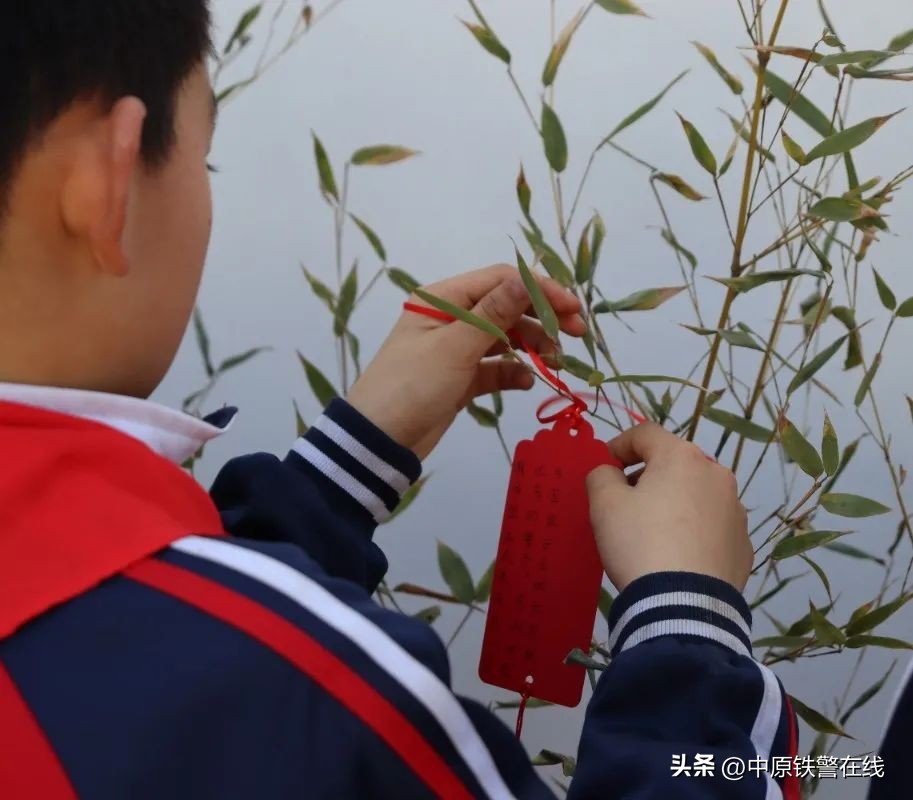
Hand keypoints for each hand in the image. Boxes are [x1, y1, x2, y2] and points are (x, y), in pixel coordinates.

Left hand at [346, 264, 584, 459]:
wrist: (380, 441)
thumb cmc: (412, 385)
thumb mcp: (455, 346)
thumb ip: (495, 312)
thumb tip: (529, 278)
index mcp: (443, 298)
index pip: (501, 280)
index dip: (540, 289)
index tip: (573, 308)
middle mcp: (451, 317)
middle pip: (508, 307)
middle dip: (543, 318)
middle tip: (576, 335)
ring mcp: (457, 349)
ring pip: (506, 338)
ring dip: (532, 346)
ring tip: (555, 363)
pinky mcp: (461, 378)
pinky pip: (496, 368)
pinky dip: (513, 372)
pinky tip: (526, 382)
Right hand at [586, 423, 751, 591]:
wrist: (684, 605)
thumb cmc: (640, 542)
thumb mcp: (604, 504)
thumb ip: (601, 475)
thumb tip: (611, 473)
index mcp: (683, 457)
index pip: (644, 434)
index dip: (618, 446)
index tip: (604, 467)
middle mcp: (716, 475)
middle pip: (673, 464)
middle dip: (647, 476)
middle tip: (623, 503)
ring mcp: (735, 510)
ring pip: (695, 494)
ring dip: (672, 502)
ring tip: (651, 533)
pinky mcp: (743, 544)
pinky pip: (710, 526)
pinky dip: (692, 531)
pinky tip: (675, 555)